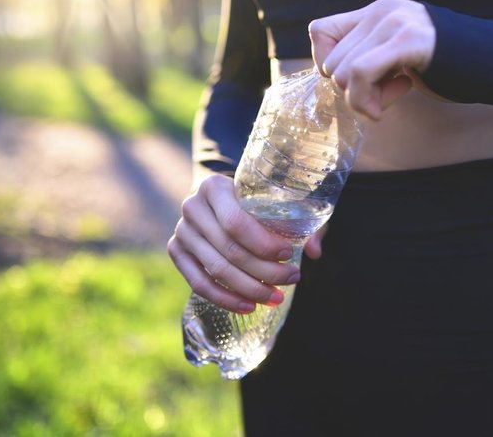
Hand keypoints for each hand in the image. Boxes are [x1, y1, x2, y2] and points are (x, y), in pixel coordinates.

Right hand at [167, 174, 324, 312]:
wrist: (219, 199)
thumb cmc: (253, 200)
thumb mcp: (274, 202)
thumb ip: (298, 222)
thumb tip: (315, 252)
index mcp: (214, 186)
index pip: (236, 222)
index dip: (263, 244)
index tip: (288, 255)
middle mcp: (192, 206)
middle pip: (230, 249)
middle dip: (264, 270)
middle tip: (292, 279)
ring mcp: (181, 230)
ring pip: (216, 270)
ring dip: (249, 288)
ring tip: (276, 297)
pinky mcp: (176, 251)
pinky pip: (198, 283)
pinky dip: (225, 298)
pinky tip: (248, 306)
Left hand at [309, 0, 436, 119]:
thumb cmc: (446, 67)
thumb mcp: (399, 54)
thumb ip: (370, 54)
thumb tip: (335, 76)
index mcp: (378, 11)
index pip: (320, 31)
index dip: (327, 64)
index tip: (356, 81)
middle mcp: (382, 11)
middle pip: (330, 62)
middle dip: (352, 90)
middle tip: (387, 93)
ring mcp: (394, 22)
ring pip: (342, 71)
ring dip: (364, 99)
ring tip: (396, 93)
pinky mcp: (406, 41)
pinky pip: (360, 72)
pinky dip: (366, 100)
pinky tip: (394, 100)